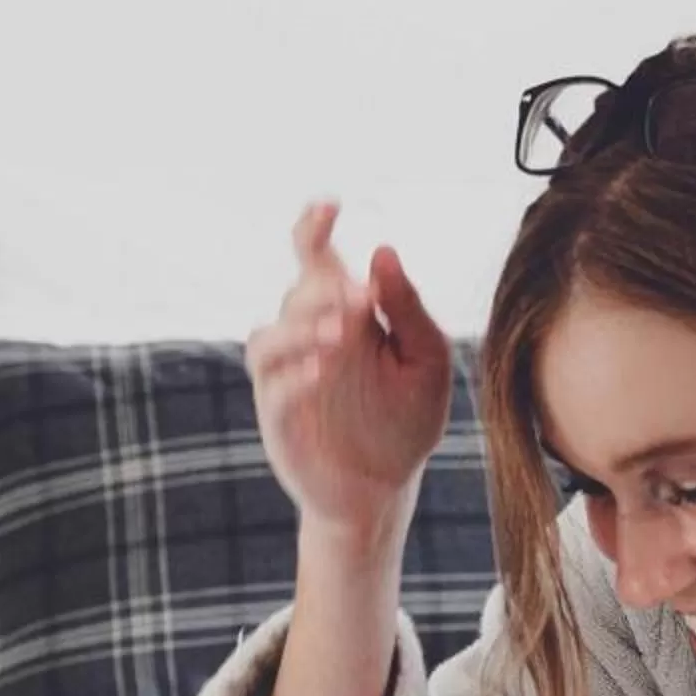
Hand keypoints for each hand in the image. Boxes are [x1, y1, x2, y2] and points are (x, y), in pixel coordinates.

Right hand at [246, 201, 455, 531]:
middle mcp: (308, 337)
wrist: (384, 490)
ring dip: (300, 328)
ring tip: (341, 335)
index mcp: (344, 314)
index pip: (316, 257)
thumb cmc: (407, 419)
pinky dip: (293, 375)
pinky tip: (324, 370)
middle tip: (361, 303)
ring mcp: (287, 377)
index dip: (312, 227)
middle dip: (322, 292)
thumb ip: (408, 308)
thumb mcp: (427, 361)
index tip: (329, 206)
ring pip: (269, 336)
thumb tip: (383, 250)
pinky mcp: (280, 419)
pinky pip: (272, 388)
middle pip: (295, 293)